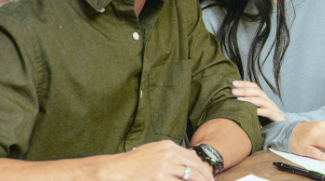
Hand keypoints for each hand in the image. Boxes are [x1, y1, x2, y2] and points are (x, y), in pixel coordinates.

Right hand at [97, 140, 213, 180]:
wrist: (117, 170)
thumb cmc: (133, 163)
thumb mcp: (153, 151)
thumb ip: (170, 154)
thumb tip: (186, 160)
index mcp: (168, 147)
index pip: (193, 156)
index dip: (203, 167)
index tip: (207, 174)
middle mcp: (168, 155)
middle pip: (195, 166)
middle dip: (205, 177)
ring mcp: (164, 168)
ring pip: (190, 177)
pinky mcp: (160, 179)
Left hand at [231, 80, 285, 121]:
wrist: (282, 129)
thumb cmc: (266, 121)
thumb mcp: (255, 112)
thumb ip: (247, 106)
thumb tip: (232, 102)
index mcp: (263, 98)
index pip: (254, 87)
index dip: (244, 84)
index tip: (233, 83)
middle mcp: (268, 101)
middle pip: (257, 91)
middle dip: (244, 90)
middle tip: (233, 91)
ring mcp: (273, 108)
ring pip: (261, 100)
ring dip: (249, 99)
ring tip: (238, 99)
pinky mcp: (276, 116)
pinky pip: (268, 112)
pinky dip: (260, 111)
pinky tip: (252, 112)